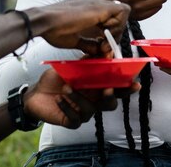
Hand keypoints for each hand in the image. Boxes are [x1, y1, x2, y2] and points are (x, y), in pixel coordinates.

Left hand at [23, 69, 140, 128]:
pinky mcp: (71, 121)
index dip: (127, 88)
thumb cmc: (56, 79)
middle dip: (110, 97)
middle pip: (110, 104)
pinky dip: (68, 107)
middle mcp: (93, 101)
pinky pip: (75, 119)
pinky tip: (59, 99)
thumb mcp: (72, 66)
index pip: (116, 89)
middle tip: (106, 88)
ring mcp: (83, 112)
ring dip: (79, 98)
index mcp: (96, 87)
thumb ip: (88, 60)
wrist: (35, 93)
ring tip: (66, 88)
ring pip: (90, 110)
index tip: (135, 83)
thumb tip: (103, 48)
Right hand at [38, 0, 129, 55]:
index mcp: (87, 7)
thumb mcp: (74, 39)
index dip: (109, 33)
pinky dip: (118, 25)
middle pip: (117, 15)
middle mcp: (93, 1)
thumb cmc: (53, 30)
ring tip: (104, 43)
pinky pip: (122, 11)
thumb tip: (98, 50)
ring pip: (122, 12)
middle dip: (115, 33)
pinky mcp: (100, 6)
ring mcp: (97, 2)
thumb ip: (88, 43)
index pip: (108, 18)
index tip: (102, 46)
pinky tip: (104, 35)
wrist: (43, 22)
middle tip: (105, 48)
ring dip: (117, 30)